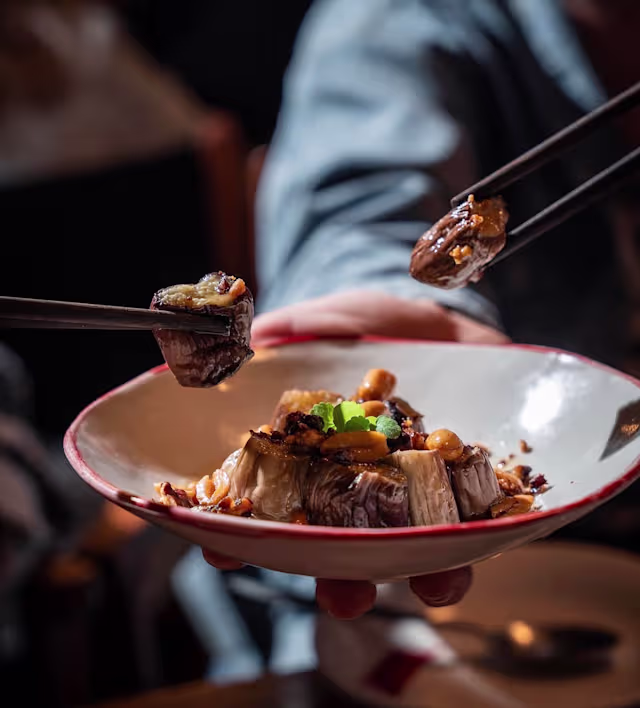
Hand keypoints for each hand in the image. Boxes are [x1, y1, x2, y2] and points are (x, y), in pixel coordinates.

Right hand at [201, 291, 500, 617]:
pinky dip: (465, 548)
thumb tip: (261, 336)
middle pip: (342, 544)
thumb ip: (303, 329)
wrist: (448, 328)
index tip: (223, 553)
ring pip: (405, 551)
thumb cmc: (381, 328)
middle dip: (336, 577)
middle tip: (340, 593)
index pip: (274, 500)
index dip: (247, 531)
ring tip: (423, 586)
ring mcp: (412, 493)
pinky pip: (463, 531)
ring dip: (412, 577)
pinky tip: (465, 552)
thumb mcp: (338, 321)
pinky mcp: (462, 491)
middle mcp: (360, 485)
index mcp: (318, 455)